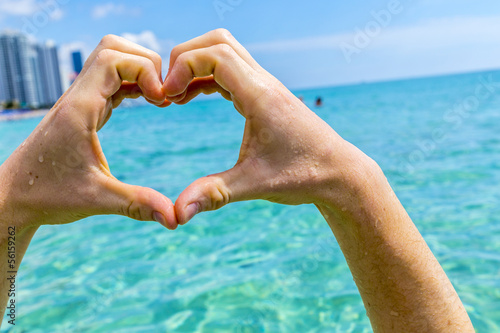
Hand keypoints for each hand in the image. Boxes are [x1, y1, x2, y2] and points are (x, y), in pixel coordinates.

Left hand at [0, 35, 176, 229]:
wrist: (12, 197)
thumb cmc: (47, 196)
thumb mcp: (97, 200)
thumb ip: (138, 204)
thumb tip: (175, 218)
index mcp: (79, 110)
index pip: (113, 60)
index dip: (145, 71)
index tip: (163, 100)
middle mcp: (78, 98)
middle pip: (112, 48)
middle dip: (145, 63)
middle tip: (163, 94)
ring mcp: (79, 101)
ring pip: (110, 59)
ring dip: (139, 70)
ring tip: (159, 99)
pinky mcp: (83, 109)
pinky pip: (111, 80)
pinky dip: (133, 83)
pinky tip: (148, 102)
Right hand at [164, 29, 375, 223]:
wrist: (339, 173)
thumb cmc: (303, 176)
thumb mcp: (254, 185)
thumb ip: (214, 194)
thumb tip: (177, 215)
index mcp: (260, 97)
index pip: (216, 55)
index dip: (184, 67)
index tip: (166, 97)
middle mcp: (264, 83)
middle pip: (218, 42)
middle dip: (184, 58)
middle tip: (166, 91)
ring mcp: (266, 86)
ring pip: (225, 51)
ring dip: (195, 65)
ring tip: (175, 97)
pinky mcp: (265, 95)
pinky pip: (231, 70)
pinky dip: (206, 76)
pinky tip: (192, 97)